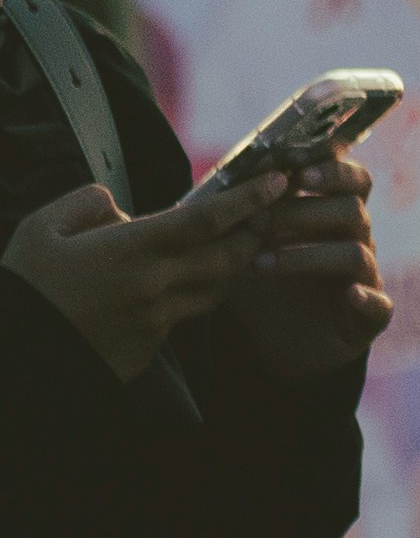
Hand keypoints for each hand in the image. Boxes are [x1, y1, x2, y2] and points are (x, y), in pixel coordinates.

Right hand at [5, 172, 286, 380]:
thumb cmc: (24, 287)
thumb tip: (121, 206)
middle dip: (257, 232)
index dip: (248, 199)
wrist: (15, 357)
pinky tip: (186, 282)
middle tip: (270, 212)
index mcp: (129, 251)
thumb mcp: (42, 229)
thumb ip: (87, 204)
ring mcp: (156, 322)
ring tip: (240, 243)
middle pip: (229, 257)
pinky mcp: (150, 348)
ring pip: (216, 290)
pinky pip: (185, 316)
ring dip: (233, 266)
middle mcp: (153, 287)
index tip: (276, 181)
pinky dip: (194, 295)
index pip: (206, 220)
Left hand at [219, 152, 393, 382]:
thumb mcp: (246, 249)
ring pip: (355, 253)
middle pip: (352, 210)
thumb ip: (245, 218)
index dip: (333, 168)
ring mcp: (366, 279)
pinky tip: (350, 295)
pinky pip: (380, 306)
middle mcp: (356, 242)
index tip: (296, 168)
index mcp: (335, 218)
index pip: (353, 181)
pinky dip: (367, 298)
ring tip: (261, 264)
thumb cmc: (262, 285)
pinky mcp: (368, 318)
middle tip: (261, 220)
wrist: (271, 344)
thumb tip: (228, 184)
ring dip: (307, 254)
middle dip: (305, 211)